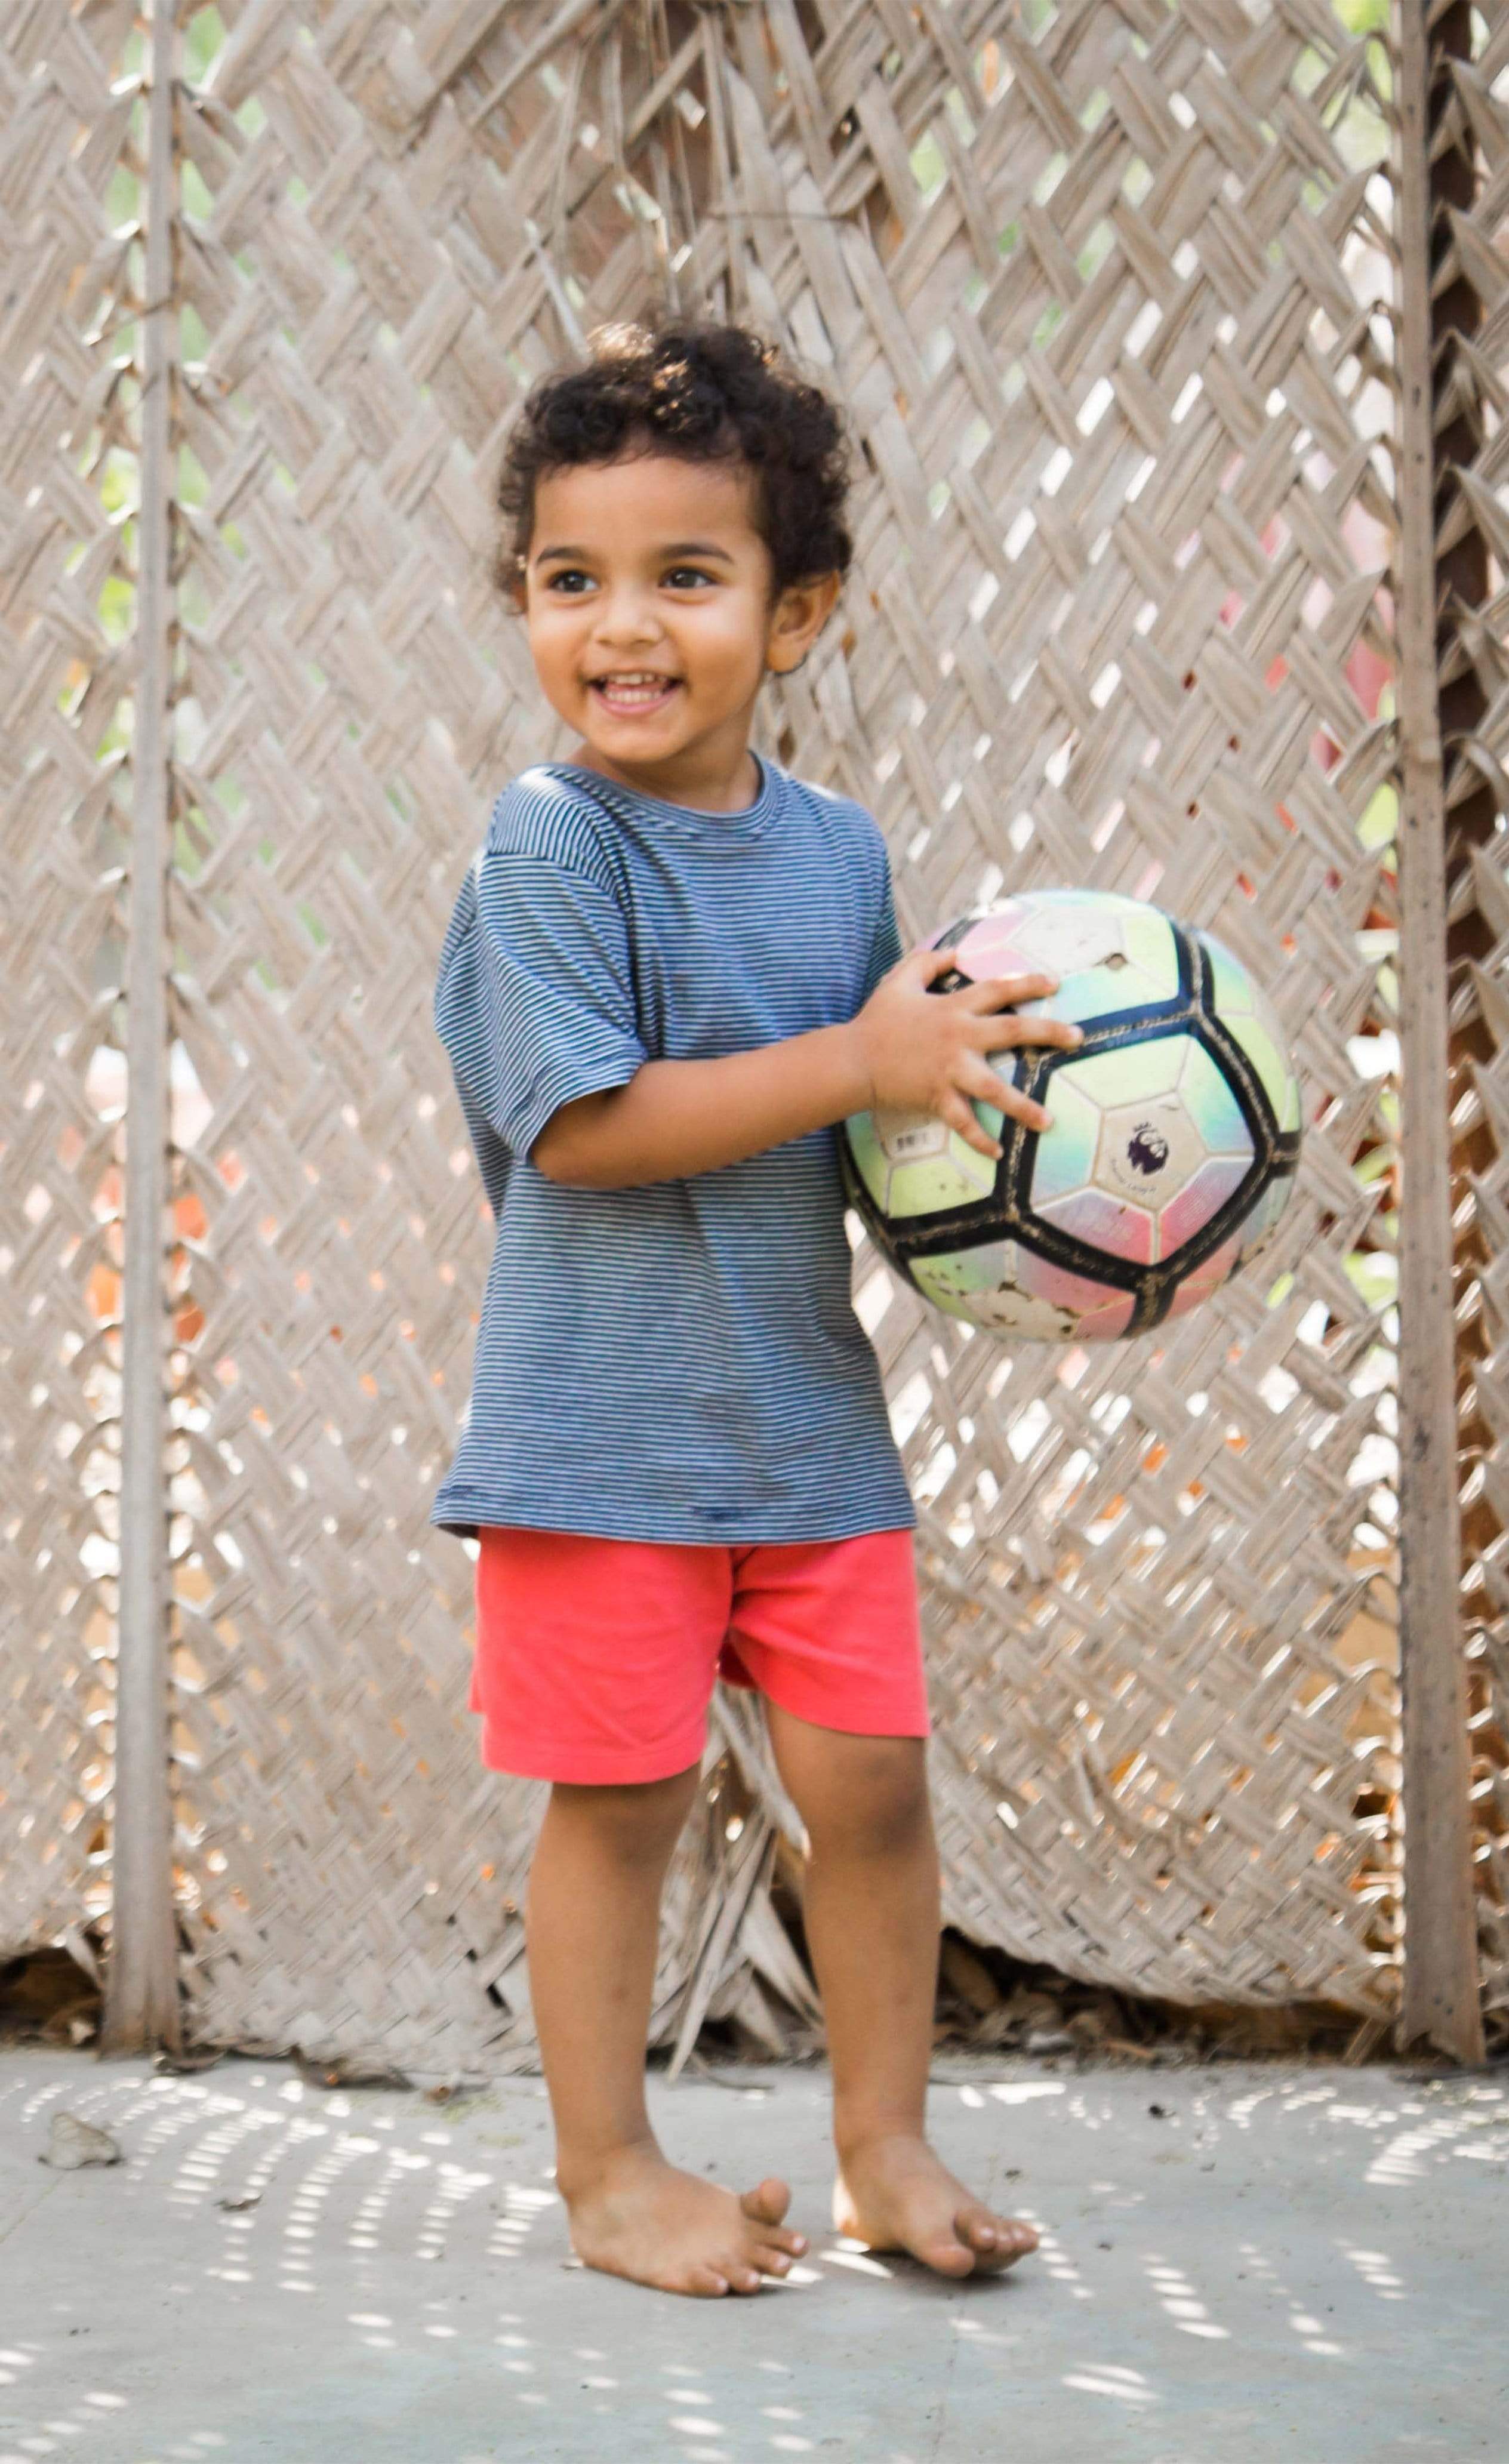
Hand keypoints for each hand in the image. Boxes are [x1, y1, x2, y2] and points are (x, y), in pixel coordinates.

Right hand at [848, 946, 1084, 1159]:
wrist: (853, 1059)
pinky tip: (998, 1153)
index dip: (1027, 982)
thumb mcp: (899, 980)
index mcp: (953, 1008)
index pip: (998, 989)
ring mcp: (950, 1069)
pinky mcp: (937, 1096)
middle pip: (1012, 1031)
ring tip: (1049, 1122)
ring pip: (994, 1089)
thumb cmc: (877, 1020)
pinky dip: (979, 1138)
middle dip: (1048, 1032)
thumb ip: (928, 961)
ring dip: (1022, 1107)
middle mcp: (958, 1037)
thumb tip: (956, 951)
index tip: (1055, 983)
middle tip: (1079, 1037)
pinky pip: (962, 1121)